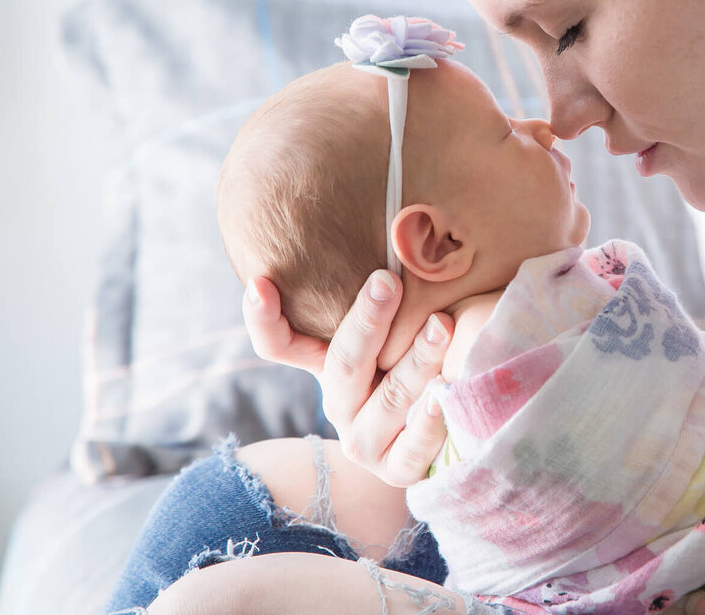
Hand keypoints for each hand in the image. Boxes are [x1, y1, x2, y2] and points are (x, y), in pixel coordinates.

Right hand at [243, 271, 451, 486]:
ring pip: (388, 401)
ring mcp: (367, 443)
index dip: (264, 317)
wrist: (432, 440)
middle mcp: (340, 406)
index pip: (279, 344)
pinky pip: (414, 450)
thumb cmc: (418, 362)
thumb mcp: (394, 330)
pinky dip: (429, 425)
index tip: (261, 283)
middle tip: (390, 280)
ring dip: (416, 360)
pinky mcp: (401, 471)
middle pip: (344, 364)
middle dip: (367, 320)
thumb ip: (384, 296)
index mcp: (328, 368)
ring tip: (441, 325)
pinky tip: (443, 398)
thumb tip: (401, 233)